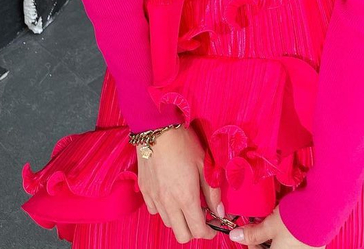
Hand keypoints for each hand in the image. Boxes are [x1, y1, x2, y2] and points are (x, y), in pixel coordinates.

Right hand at [136, 124, 221, 241]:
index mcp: (186, 197)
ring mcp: (154, 198)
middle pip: (181, 235)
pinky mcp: (144, 191)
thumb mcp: (204, 164)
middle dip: (194, 231)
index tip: (213, 225)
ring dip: (179, 219)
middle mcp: (168, 202)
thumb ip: (212, 191)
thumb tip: (219, 212)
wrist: (156, 128)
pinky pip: (155, 210)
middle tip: (201, 217)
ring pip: (168, 223)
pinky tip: (170, 194)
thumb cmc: (183, 142)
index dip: (209, 232)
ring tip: (185, 202)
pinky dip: (164, 209)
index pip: (198, 231)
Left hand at [228, 206, 324, 247]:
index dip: (252, 245)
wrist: (322, 210)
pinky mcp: (312, 247)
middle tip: (262, 226)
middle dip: (265, 241)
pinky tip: (287, 224)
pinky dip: (288, 236)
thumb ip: (252, 234)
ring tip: (275, 223)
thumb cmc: (296, 220)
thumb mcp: (270, 225)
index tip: (249, 234)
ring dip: (276, 238)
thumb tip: (235, 236)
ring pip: (282, 247)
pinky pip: (295, 244)